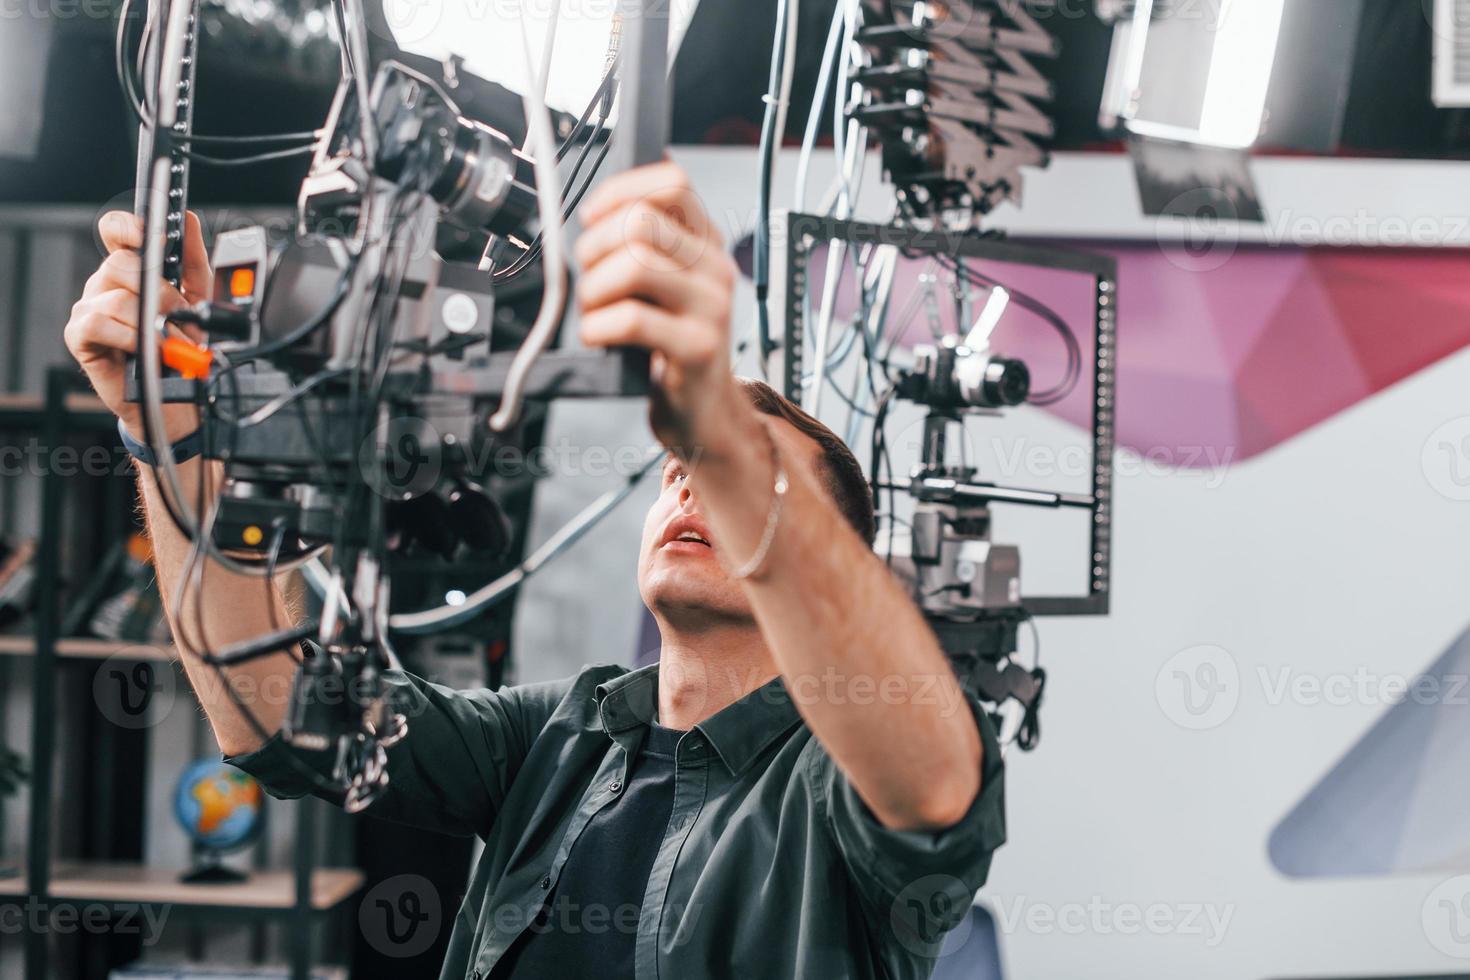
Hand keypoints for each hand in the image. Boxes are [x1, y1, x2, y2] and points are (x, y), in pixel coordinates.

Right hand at [64, 210, 209, 442]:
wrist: (173, 396)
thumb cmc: (179, 347)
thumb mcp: (196, 301)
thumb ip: (193, 261)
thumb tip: (191, 221)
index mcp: (130, 271)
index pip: (115, 231)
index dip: (128, 227)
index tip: (150, 234)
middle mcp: (105, 284)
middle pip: (122, 264)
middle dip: (161, 292)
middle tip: (181, 316)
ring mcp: (89, 308)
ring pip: (117, 296)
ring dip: (152, 322)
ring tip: (170, 343)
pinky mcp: (79, 335)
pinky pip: (99, 322)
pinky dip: (129, 336)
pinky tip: (144, 348)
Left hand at [574, 161, 751, 459]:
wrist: (703, 411)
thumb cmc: (670, 345)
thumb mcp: (663, 286)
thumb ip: (641, 246)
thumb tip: (594, 217)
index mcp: (705, 243)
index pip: (672, 183)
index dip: (620, 192)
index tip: (594, 219)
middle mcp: (714, 268)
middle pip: (641, 222)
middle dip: (594, 248)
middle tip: (589, 280)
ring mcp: (712, 307)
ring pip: (635, 263)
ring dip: (594, 289)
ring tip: (593, 312)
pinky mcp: (698, 348)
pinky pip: (632, 319)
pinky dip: (598, 326)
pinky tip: (597, 337)